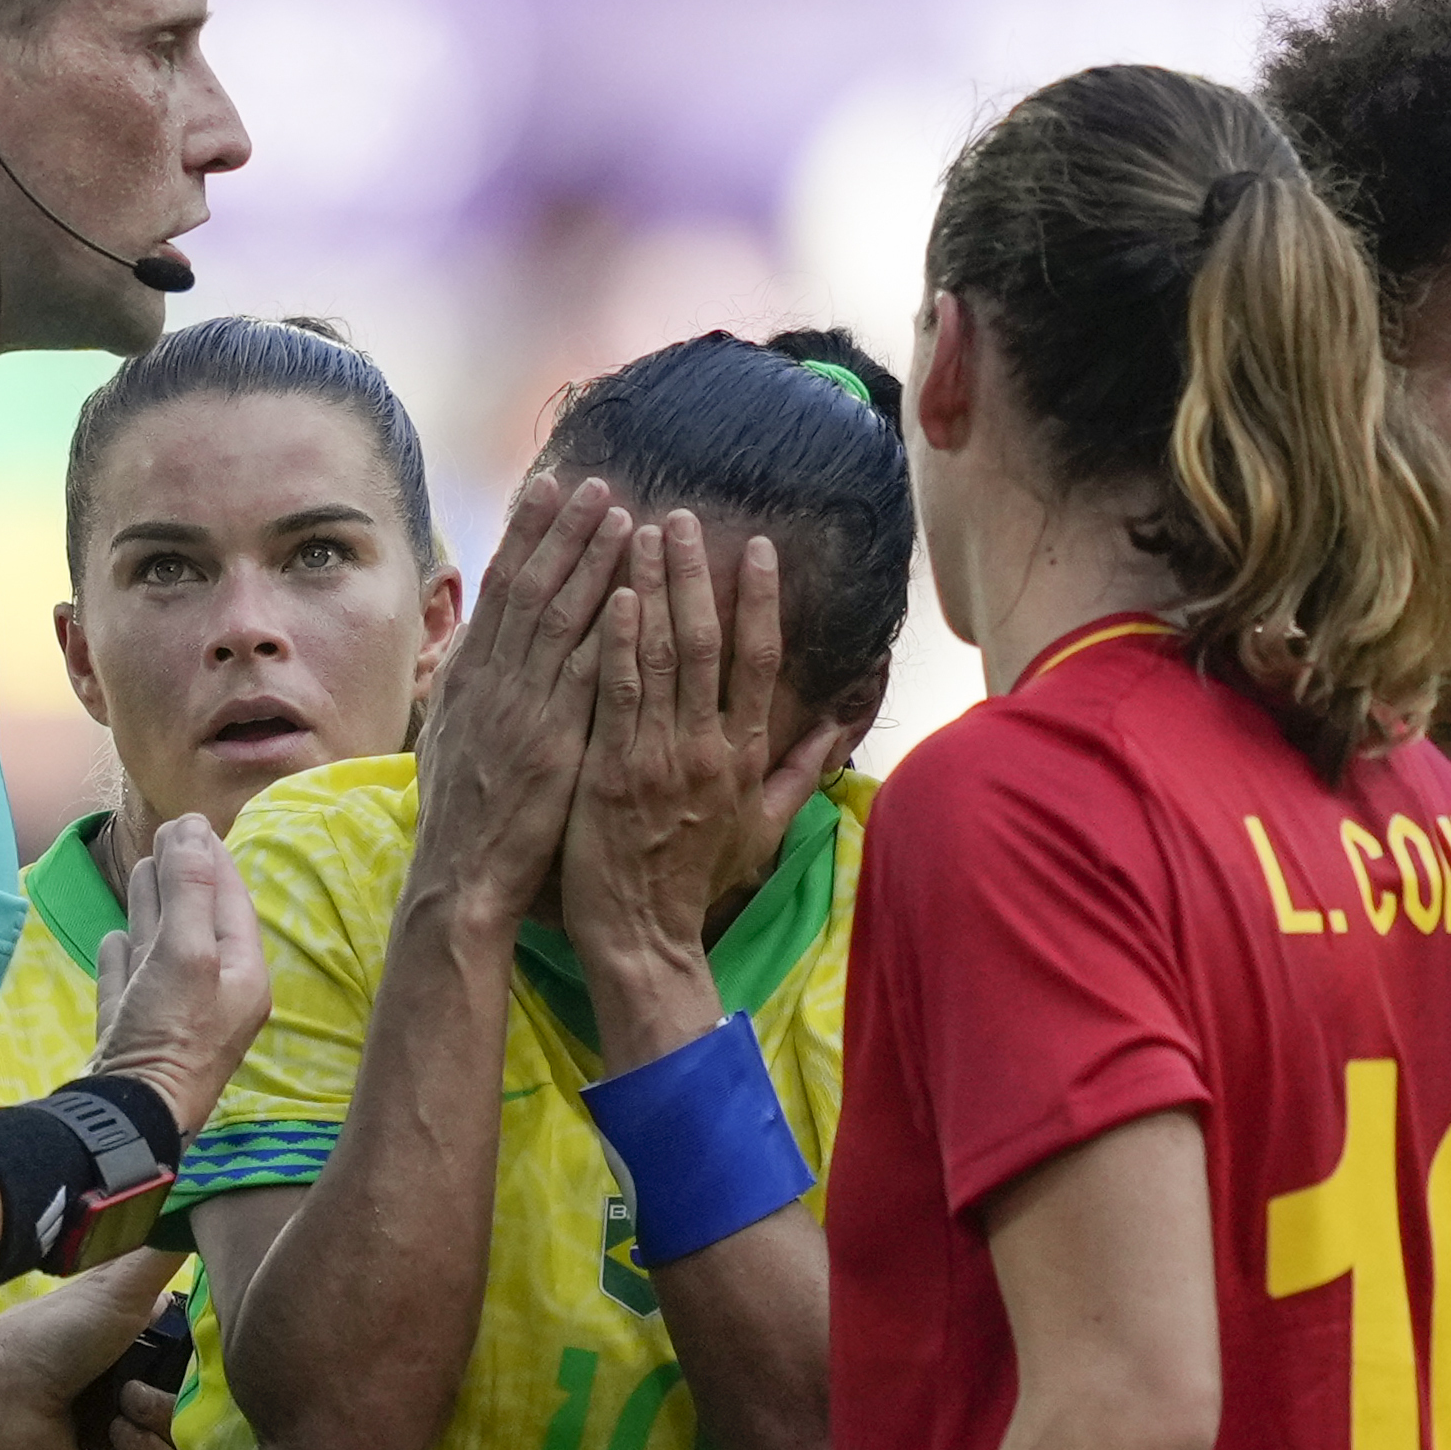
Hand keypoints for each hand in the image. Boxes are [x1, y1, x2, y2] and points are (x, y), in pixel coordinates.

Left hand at [0, 1248, 186, 1449]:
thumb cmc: (55, 1331)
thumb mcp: (122, 1281)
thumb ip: (167, 1247)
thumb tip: (209, 1199)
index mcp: (132, 1342)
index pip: (191, 1351)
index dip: (197, 1349)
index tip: (194, 1340)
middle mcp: (128, 1387)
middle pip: (192, 1393)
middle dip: (179, 1385)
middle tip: (142, 1376)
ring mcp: (119, 1435)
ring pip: (181, 1433)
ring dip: (158, 1416)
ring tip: (122, 1405)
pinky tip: (115, 1434)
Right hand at [90, 815, 269, 1134]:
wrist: (125, 1118)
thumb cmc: (169, 1034)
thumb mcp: (187, 952)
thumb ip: (191, 889)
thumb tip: (193, 828)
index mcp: (242, 977)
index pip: (231, 903)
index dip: (212, 860)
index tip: (193, 823)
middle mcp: (213, 997)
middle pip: (199, 923)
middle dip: (184, 878)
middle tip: (169, 836)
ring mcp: (169, 1019)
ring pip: (162, 951)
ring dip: (154, 908)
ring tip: (142, 870)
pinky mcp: (132, 1037)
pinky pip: (131, 986)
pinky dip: (125, 958)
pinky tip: (116, 938)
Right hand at [409, 473, 636, 923]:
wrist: (460, 879)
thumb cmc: (461, 819)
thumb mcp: (448, 739)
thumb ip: (463, 686)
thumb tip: (472, 640)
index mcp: (467, 678)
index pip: (499, 589)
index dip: (526, 535)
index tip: (548, 490)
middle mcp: (491, 683)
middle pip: (530, 587)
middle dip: (562, 531)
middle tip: (593, 482)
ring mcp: (522, 709)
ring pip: (560, 618)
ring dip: (591, 562)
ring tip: (622, 515)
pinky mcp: (554, 741)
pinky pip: (586, 673)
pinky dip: (609, 629)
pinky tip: (634, 593)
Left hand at [559, 515, 852, 1069]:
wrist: (642, 934)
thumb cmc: (696, 878)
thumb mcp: (763, 826)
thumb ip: (799, 770)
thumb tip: (839, 726)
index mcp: (743, 755)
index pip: (758, 660)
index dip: (758, 599)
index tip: (755, 547)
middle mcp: (707, 748)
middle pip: (709, 643)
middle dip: (696, 573)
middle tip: (683, 515)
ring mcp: (659, 757)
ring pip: (662, 656)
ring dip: (654, 587)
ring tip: (644, 529)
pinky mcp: (611, 770)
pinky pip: (616, 693)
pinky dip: (618, 642)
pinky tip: (615, 595)